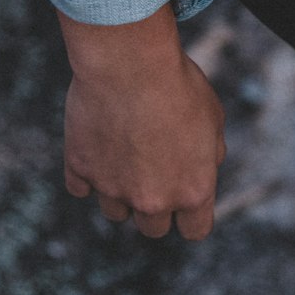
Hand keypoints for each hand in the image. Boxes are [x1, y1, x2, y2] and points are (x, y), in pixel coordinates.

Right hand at [57, 2, 225, 240]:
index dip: (192, 215)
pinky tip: (97, 146)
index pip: (195, 230)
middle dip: (155, 205)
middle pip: (153, 227)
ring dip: (120, 192)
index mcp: (192, 191)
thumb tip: (203, 166)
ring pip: (115, 212)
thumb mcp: (214, 118)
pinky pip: (80, 187)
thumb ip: (209, 153)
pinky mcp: (80, 170)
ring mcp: (112, 188)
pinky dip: (87, 173)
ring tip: (125, 153)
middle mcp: (152, 199)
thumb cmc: (178, 85)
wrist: (130, 63)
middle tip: (153, 168)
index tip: (185, 198)